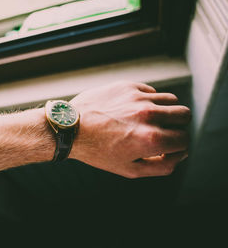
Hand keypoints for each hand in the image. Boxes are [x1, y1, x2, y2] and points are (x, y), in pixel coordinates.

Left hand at [69, 81, 189, 177]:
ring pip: (171, 100)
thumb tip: (180, 154)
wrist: (70, 128)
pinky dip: (148, 101)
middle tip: (162, 132)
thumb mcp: (129, 170)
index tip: (168, 146)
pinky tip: (132, 110)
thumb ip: (162, 166)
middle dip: (177, 126)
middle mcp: (147, 115)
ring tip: (148, 120)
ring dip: (165, 111)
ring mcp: (137, 98)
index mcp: (150, 139)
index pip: (185, 139)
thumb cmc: (98, 152)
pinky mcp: (127, 86)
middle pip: (185, 115)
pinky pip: (151, 91)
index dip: (178, 146)